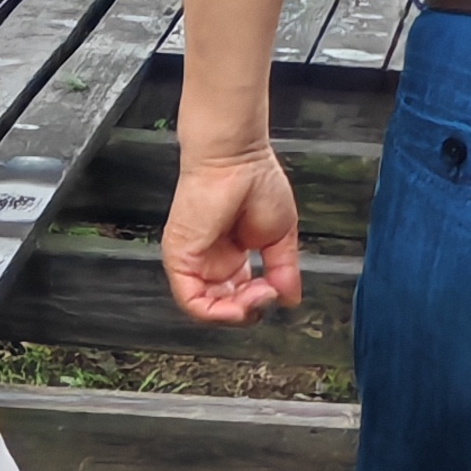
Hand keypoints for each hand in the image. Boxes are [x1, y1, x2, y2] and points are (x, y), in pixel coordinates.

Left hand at [162, 149, 302, 326]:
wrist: (237, 156)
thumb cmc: (254, 180)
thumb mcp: (280, 236)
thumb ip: (284, 270)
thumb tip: (290, 298)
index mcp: (231, 257)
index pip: (240, 297)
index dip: (260, 302)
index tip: (277, 291)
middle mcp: (210, 262)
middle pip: (224, 307)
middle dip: (250, 310)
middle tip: (269, 294)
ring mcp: (193, 261)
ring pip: (207, 310)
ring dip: (237, 313)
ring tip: (259, 295)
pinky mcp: (180, 258)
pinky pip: (191, 302)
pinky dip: (216, 312)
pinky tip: (239, 303)